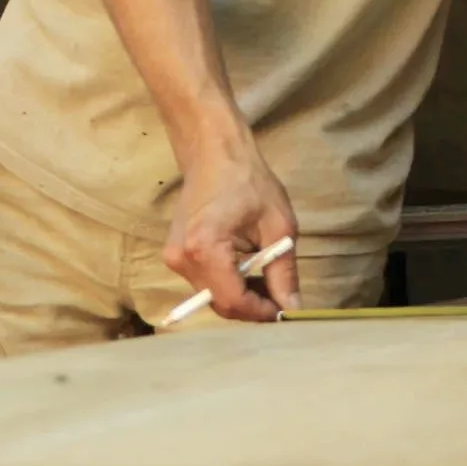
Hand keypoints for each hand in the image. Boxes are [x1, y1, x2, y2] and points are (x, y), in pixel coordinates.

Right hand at [164, 133, 299, 321]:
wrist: (213, 153)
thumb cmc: (248, 181)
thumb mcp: (278, 227)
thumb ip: (284, 272)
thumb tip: (292, 309)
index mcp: (206, 248)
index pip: (234, 301)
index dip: (261, 312)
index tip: (285, 310)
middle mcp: (182, 258)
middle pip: (220, 304)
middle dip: (252, 307)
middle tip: (280, 296)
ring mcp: (174, 258)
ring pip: (212, 297)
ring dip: (241, 297)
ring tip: (266, 280)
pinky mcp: (175, 255)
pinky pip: (205, 284)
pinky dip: (228, 285)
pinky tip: (247, 271)